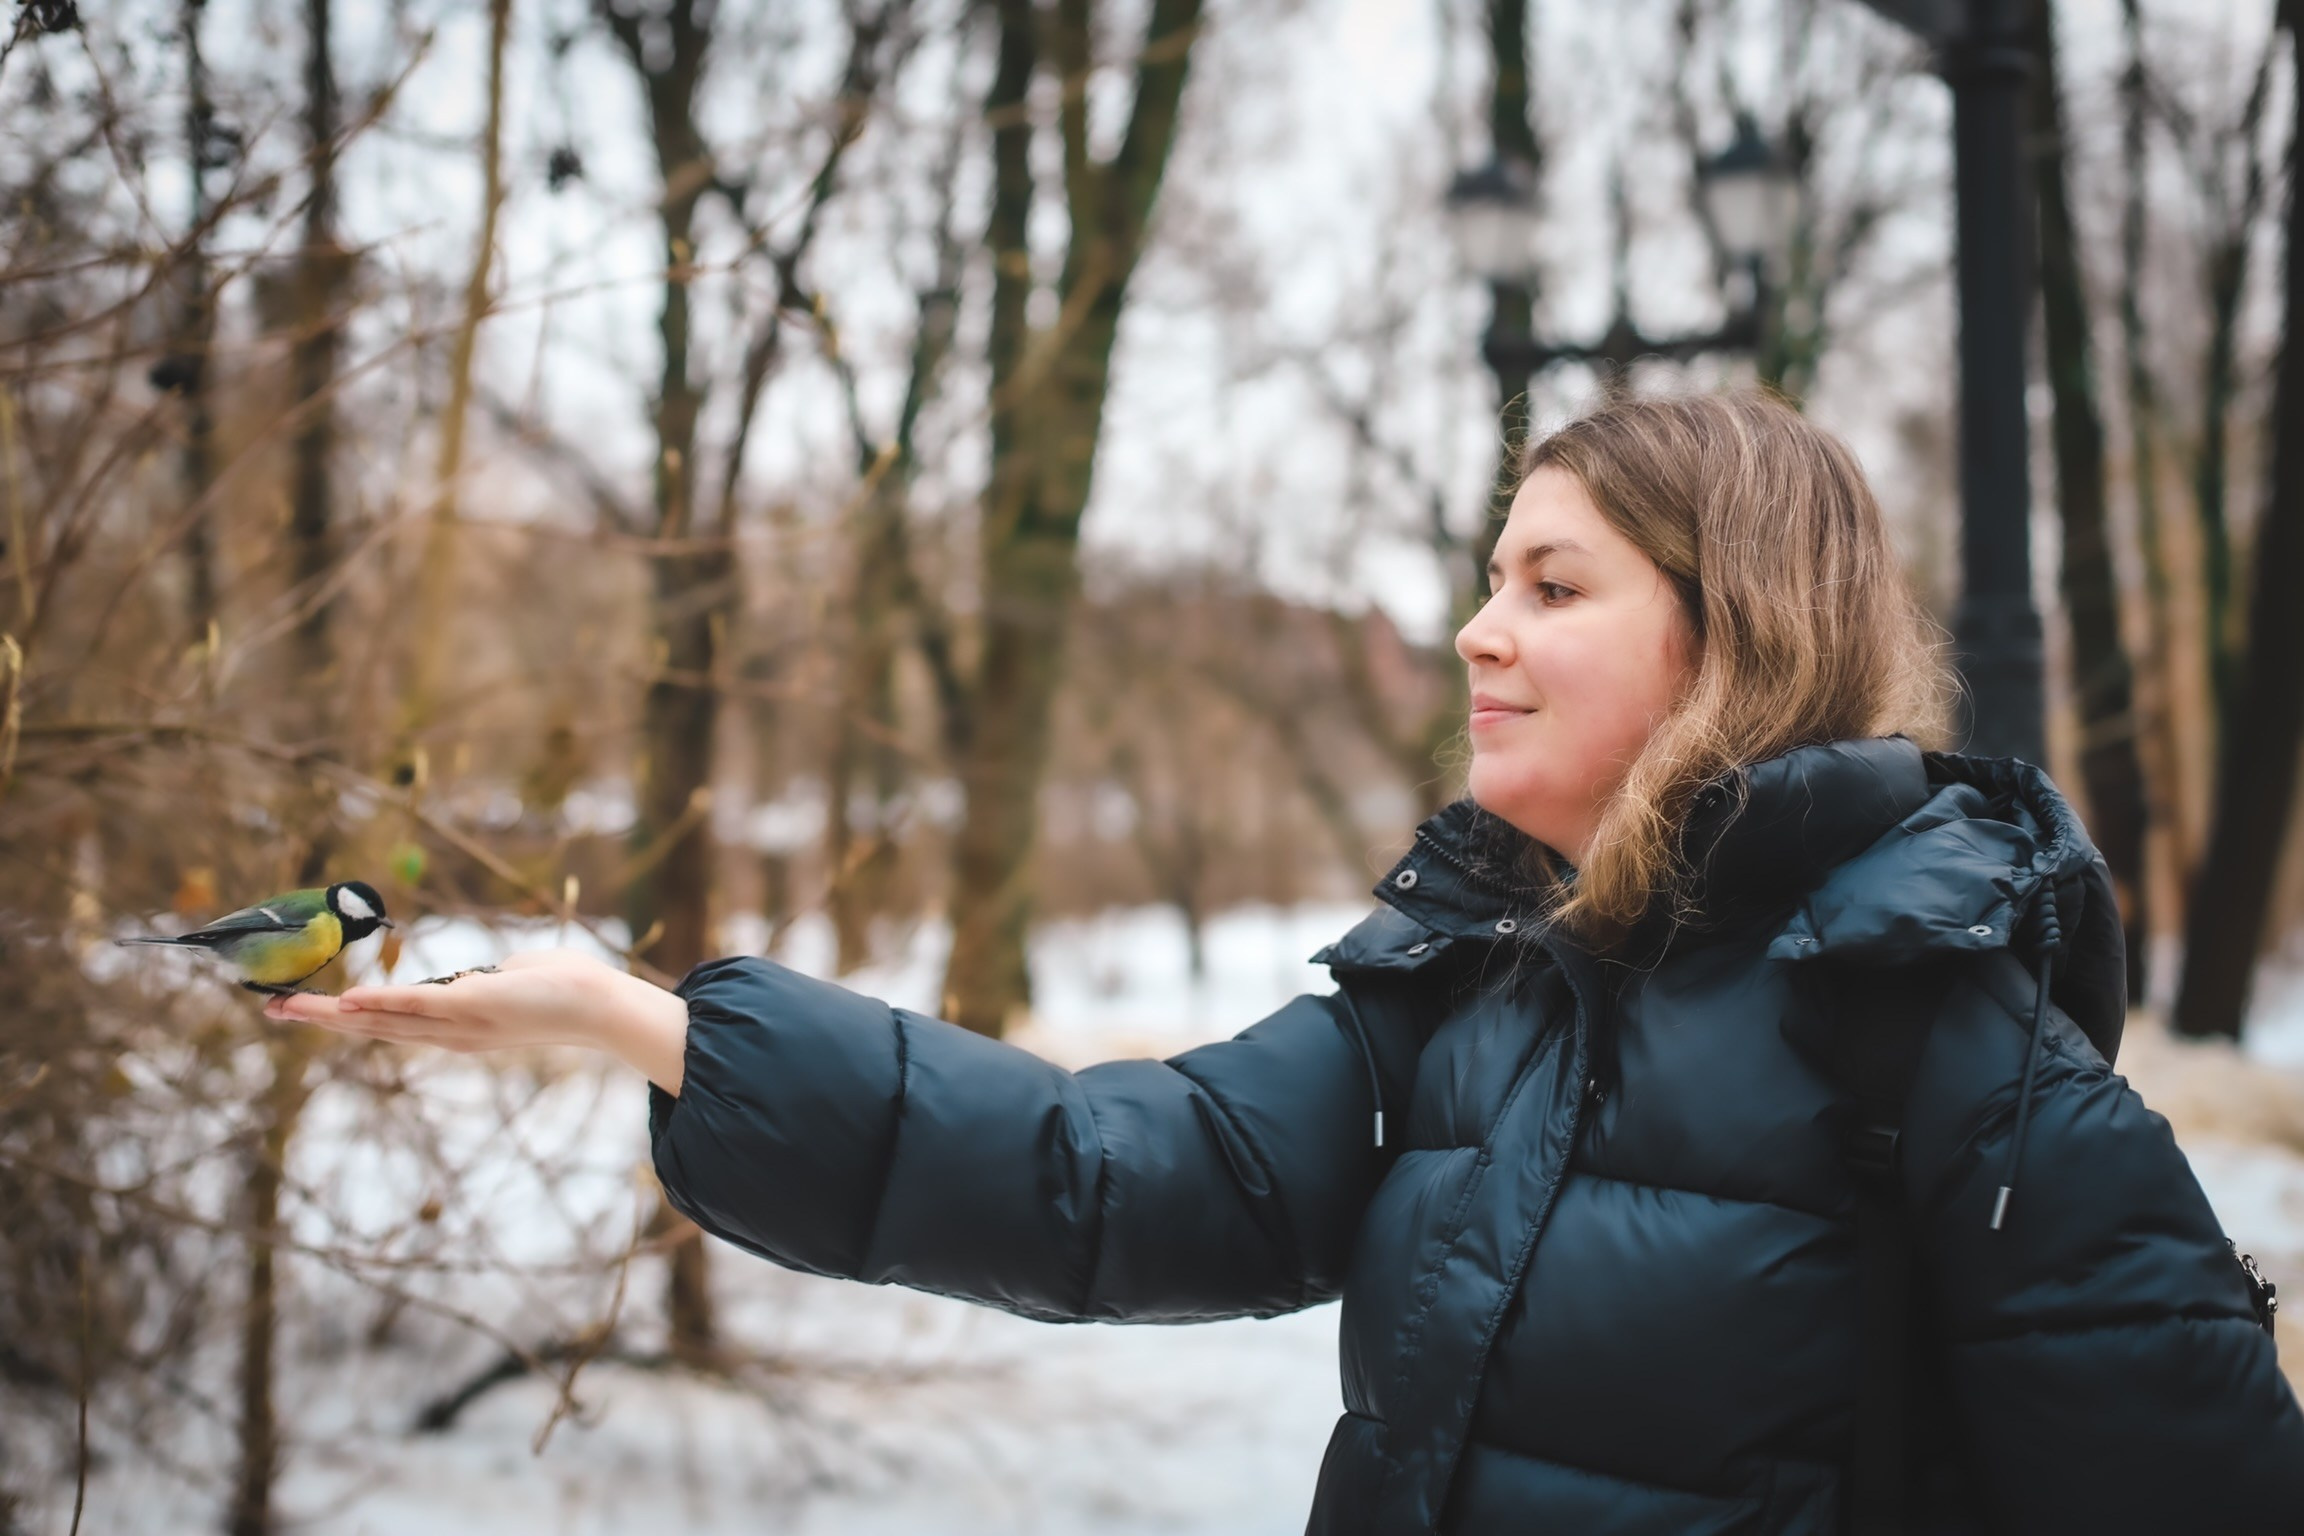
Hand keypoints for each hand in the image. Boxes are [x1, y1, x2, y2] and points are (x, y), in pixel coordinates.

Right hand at [264, 948, 690, 1092]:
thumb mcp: (512, 980)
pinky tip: (349, 1002)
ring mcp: (458, 1023)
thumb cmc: (563, 987)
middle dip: (322, 1020)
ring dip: (335, 1014)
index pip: (390, 1023)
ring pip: (385, 1019)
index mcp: (455, 1027)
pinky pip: (419, 1006)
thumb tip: (484, 972)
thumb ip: (488, 979)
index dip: (347, 1018)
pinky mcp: (473, 1007)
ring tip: (290, 1008)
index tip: (307, 1012)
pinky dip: (383, 1003)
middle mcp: (450, 1034)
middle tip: (273, 1012)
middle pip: (373, 1027)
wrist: (599, 1004)